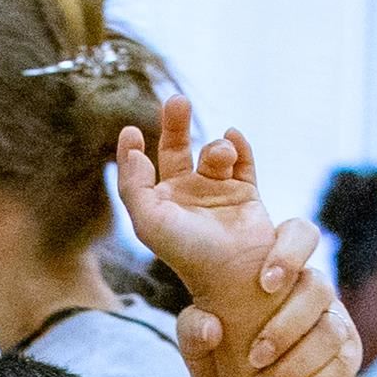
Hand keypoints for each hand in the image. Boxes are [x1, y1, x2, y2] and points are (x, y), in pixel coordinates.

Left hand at [119, 96, 276, 313]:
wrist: (232, 275)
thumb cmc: (185, 251)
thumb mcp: (149, 221)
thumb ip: (134, 186)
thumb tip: (133, 150)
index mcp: (159, 201)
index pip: (145, 164)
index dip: (137, 147)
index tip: (130, 130)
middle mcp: (186, 193)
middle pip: (179, 147)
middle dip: (177, 123)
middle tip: (177, 101)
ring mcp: (217, 191)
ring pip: (214, 152)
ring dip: (216, 147)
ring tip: (218, 156)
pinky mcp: (246, 192)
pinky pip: (244, 159)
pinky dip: (240, 145)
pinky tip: (234, 136)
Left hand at [171, 216, 359, 376]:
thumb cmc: (213, 353)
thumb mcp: (193, 342)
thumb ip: (193, 329)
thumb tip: (213, 327)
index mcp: (275, 270)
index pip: (299, 234)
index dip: (290, 252)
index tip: (265, 283)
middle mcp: (309, 290)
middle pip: (319, 289)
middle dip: (286, 326)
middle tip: (253, 357)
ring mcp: (332, 320)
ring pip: (332, 331)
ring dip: (296, 363)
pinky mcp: (345, 355)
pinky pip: (343, 365)